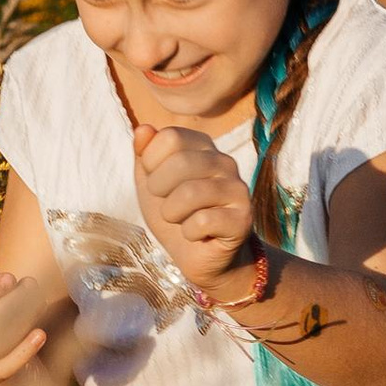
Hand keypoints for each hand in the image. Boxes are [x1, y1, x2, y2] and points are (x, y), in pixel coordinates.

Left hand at [130, 121, 261, 294]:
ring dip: (173, 214)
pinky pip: (202, 222)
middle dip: (159, 190)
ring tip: (182, 221)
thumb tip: (142, 129)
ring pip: (190, 193)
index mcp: (202, 147)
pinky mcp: (243, 218)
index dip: (151, 163)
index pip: (169, 137)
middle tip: (167, 206)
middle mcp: (224, 162)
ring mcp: (237, 189)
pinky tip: (199, 235)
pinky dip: (190, 233)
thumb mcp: (150, 184)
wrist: (200, 256)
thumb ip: (144, 155)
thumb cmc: (175, 215)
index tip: (158, 183)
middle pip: (180, 161)